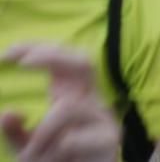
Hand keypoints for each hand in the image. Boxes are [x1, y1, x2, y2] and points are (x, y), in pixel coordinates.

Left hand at [1, 44, 120, 161]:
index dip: (38, 49)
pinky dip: (53, 152)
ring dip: (41, 134)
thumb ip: (16, 132)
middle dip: (54, 56)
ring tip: (31, 156)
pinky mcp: (110, 138)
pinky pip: (72, 139)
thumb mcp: (28, 148)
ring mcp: (103, 117)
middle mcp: (90, 100)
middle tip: (24, 62)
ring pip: (68, 108)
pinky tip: (54, 161)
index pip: (62, 61)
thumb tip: (8, 114)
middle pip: (84, 62)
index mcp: (72, 96)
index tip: (7, 53)